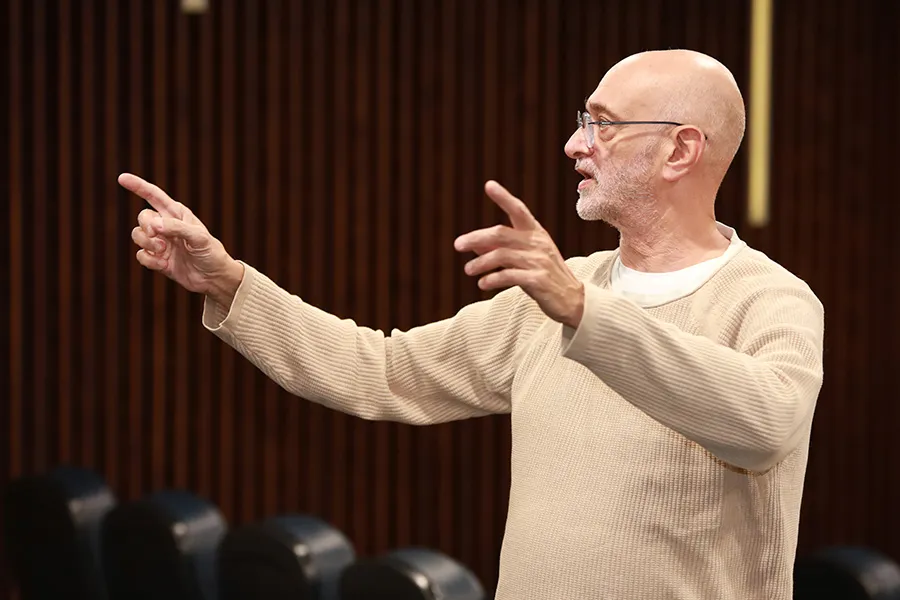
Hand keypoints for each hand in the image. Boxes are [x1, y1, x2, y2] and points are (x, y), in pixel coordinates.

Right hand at [119, 172, 243, 304]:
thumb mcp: (199, 237)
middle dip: (146, 226)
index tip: (122, 178)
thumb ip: (176, 228)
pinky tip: (164, 264)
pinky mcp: (157, 259)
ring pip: (137, 235)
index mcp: (176, 213)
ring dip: (146, 243)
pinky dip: (149, 260)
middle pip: (142, 217)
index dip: (138, 186)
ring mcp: (160, 242)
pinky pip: (141, 255)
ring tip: (163, 251)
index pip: (153, 195)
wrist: (213, 278)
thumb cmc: (211, 253)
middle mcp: (166, 225)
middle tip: (158, 237)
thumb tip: (154, 224)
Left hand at [454, 180, 584, 327]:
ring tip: (468, 270)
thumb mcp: (524, 259)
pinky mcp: (539, 280)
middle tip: (457, 245)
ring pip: (501, 255)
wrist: (573, 301)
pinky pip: (509, 276)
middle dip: (476, 237)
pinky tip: (482, 284)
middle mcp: (538, 244)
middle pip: (501, 234)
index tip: (489, 185)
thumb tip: (474, 243)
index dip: (504, 197)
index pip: (519, 210)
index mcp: (536, 234)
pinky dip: (492, 279)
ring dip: (481, 262)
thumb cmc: (545, 278)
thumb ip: (501, 250)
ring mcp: (539, 261)